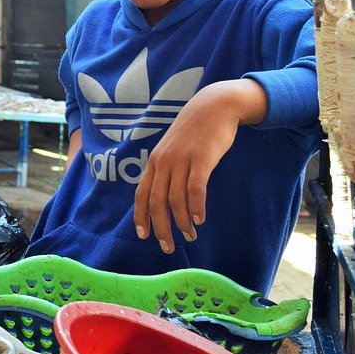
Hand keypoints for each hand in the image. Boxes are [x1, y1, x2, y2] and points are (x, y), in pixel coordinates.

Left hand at [133, 79, 266, 253]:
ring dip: (182, 222)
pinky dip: (196, 206)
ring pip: (176, 198)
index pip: (142, 194)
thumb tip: (165, 196)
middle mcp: (163, 162)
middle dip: (161, 228)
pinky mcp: (201, 158)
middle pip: (157, 201)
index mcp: (154, 162)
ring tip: (190, 236)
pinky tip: (200, 219)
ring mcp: (181, 159)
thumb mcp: (173, 149)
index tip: (144, 236)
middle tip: (168, 247)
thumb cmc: (194, 132)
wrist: (213, 106)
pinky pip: (195, 187)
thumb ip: (167, 169)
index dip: (141, 216)